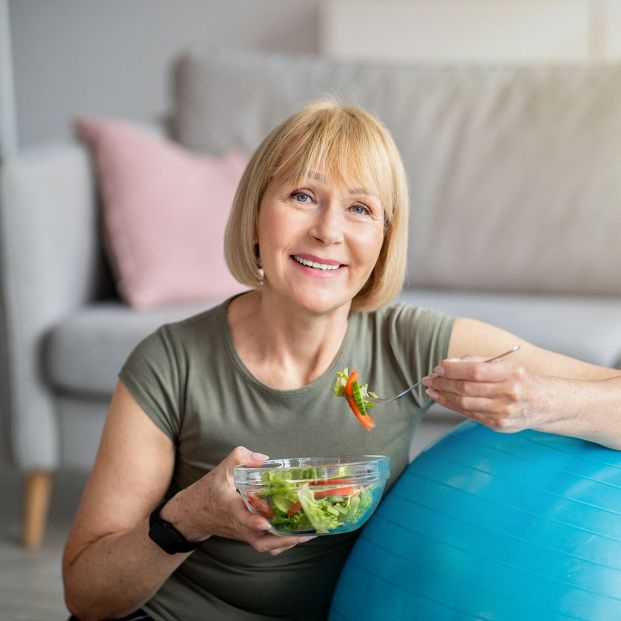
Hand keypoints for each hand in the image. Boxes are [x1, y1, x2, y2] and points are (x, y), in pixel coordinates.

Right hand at [162, 446, 313, 554]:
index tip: (265, 523)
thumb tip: (264, 458)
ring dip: (285, 544)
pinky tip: (294, 535)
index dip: (253, 522)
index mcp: (230, 507)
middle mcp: (238, 524)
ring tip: (306, 534)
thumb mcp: (221, 469)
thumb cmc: (209, 490)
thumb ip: (240, 457)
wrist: (193, 513)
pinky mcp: (246, 536)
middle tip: (303, 534)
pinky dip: (279, 544)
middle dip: (282, 541)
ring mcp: (243, 533)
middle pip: (259, 541)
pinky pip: (264, 545)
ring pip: (264, 546)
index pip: (241, 518)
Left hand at [421, 355, 546, 432]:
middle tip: (429, 378)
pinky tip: (443, 399)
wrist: (547, 404)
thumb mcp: (506, 364)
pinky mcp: (499, 425)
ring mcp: (504, 412)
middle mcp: (509, 393)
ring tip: (432, 389)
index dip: (453, 370)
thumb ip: (477, 361)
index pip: (475, 371)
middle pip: (467, 388)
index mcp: (511, 373)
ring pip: (465, 403)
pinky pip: (469, 414)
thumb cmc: (521, 380)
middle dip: (443, 383)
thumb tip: (448, 364)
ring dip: (444, 396)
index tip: (439, 368)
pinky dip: (452, 406)